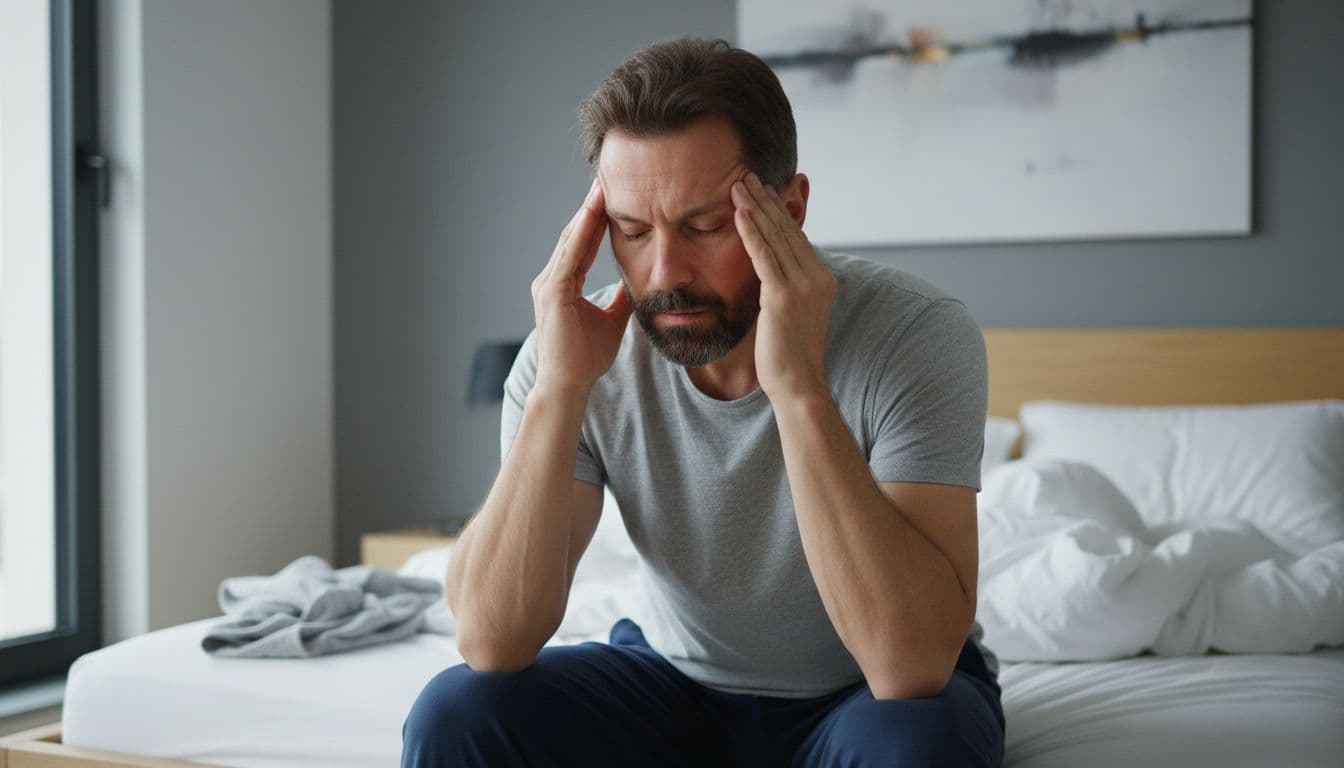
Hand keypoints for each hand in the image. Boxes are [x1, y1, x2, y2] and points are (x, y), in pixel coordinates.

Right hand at [530, 178, 632, 394]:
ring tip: (601, 186)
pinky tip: (593, 214)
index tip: (611, 195)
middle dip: (591, 207)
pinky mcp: (552, 293)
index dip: (597, 219)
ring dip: (587, 212)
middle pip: (574, 234)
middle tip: (606, 177)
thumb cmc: (585, 359)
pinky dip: (582, 233)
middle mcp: (551, 279)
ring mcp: (549, 285)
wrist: (569, 384)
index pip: (582, 243)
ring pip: (571, 240)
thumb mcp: (612, 320)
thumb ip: (620, 299)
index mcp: (563, 284)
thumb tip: (636, 283)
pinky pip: (569, 256)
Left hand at [731, 172, 836, 402]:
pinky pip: (764, 255)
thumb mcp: (791, 315)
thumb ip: (783, 290)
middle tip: (748, 175)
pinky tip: (739, 212)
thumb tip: (767, 274)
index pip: (796, 238)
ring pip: (776, 237)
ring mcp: (803, 286)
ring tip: (738, 184)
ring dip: (755, 207)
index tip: (762, 190)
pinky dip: (751, 231)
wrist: (798, 386)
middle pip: (787, 230)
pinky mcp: (783, 296)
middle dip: (766, 200)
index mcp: (821, 280)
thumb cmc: (787, 357)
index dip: (778, 212)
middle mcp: (817, 277)